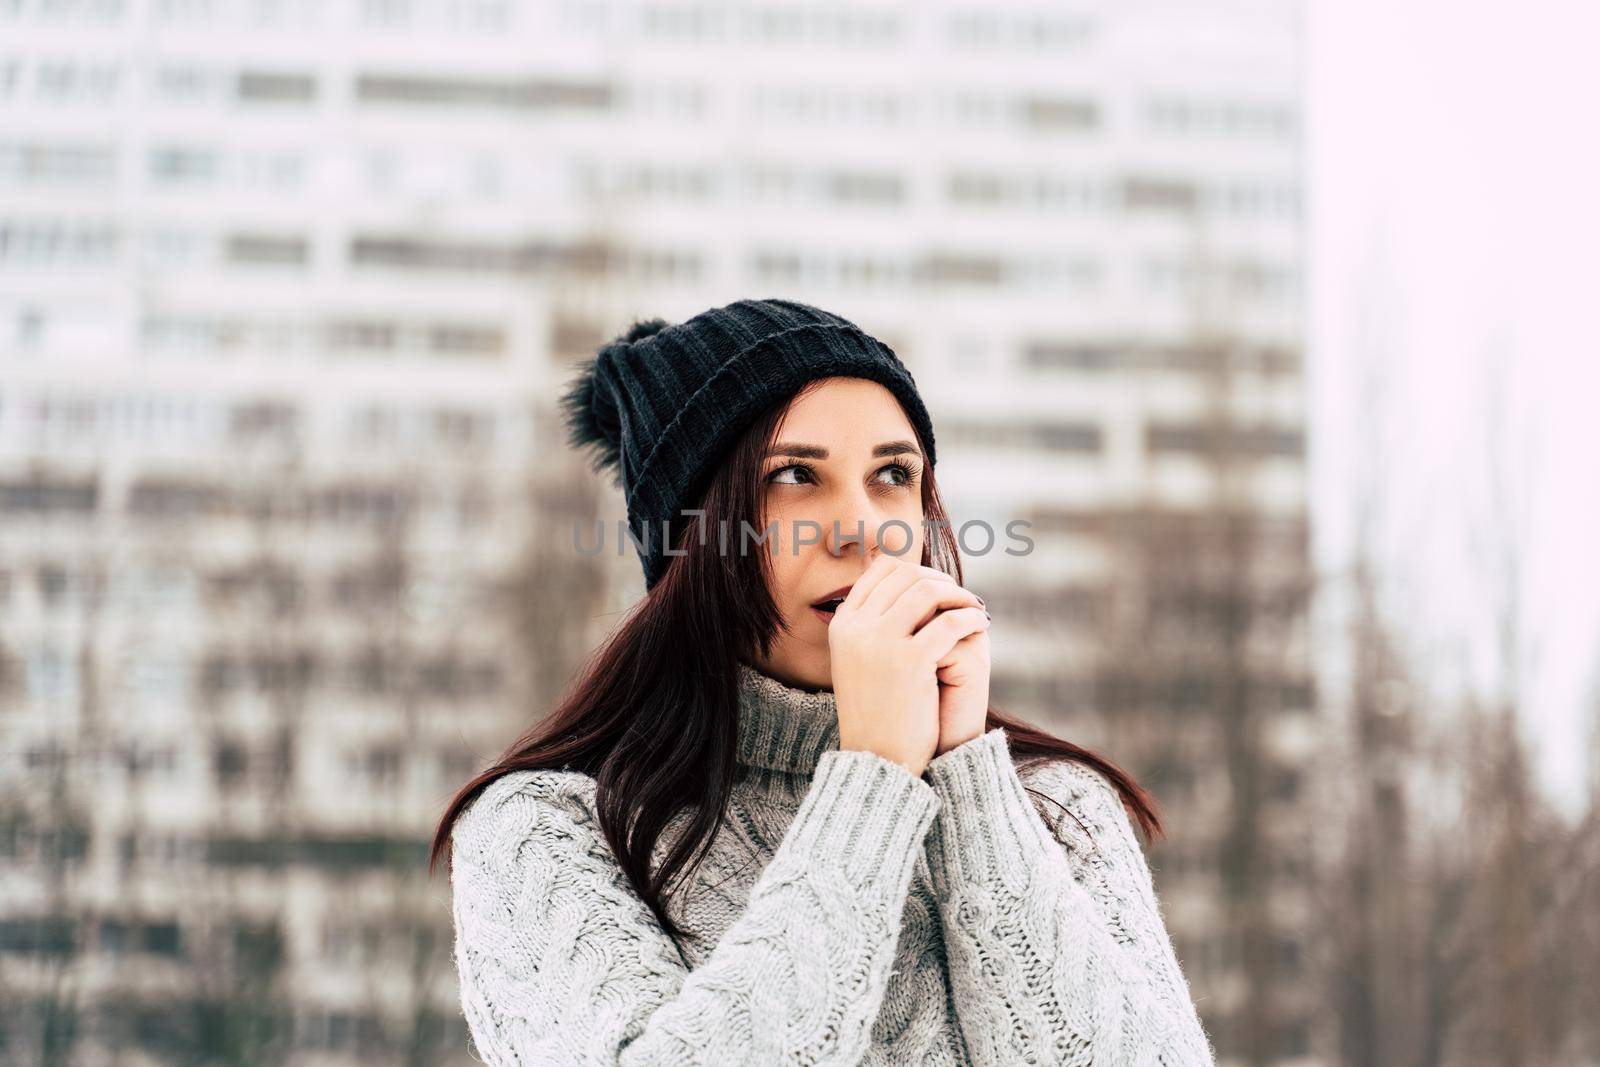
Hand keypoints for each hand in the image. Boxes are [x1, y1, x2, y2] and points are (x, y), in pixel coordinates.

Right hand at [827, 554, 990, 776]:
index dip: (916, 570)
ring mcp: (880, 642)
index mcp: (842, 624)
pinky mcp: (910, 661)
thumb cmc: (878, 711)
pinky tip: (981, 625)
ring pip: (928, 591)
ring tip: (975, 609)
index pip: (881, 570)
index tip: (938, 585)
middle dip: (941, 580)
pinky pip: (950, 622)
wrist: (878, 759)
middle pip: (906, 575)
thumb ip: (874, 624)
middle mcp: (856, 627)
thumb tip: (908, 585)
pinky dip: (970, 618)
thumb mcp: (860, 660)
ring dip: (959, 595)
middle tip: (962, 596)